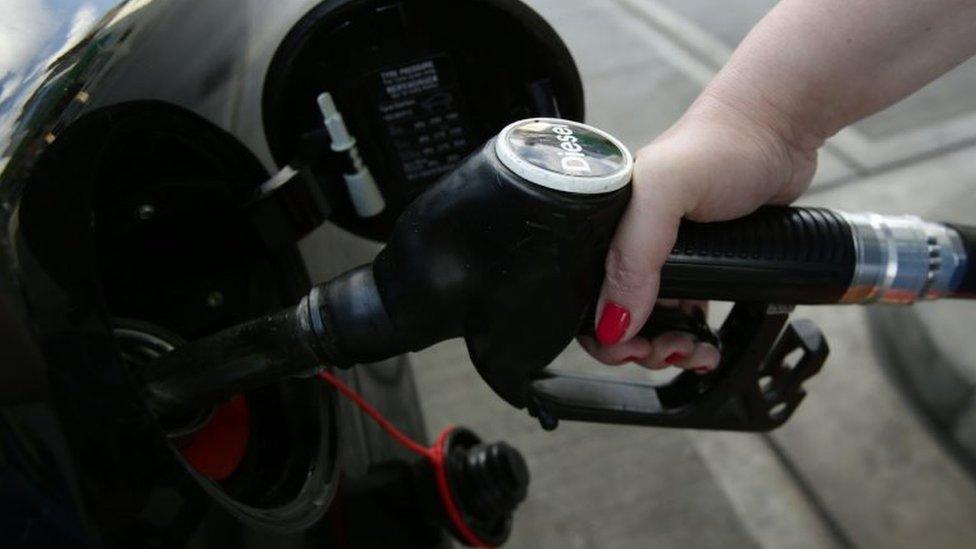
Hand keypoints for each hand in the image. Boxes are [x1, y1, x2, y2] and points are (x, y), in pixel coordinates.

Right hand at [581, 92, 816, 371]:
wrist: (781, 129)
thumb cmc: (721, 144)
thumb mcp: (665, 191)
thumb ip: (634, 255)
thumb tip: (613, 323)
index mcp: (608, 226)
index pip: (584, 294)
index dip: (600, 331)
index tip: (628, 348)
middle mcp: (632, 242)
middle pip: (617, 316)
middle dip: (637, 347)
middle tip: (666, 351)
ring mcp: (669, 254)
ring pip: (653, 321)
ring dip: (667, 348)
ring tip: (694, 351)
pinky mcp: (705, 262)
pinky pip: (688, 313)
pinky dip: (694, 337)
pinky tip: (707, 343)